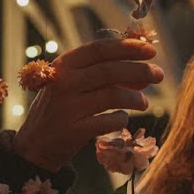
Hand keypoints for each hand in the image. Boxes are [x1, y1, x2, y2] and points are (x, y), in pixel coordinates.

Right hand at [11, 37, 162, 171]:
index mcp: (64, 65)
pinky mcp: (73, 131)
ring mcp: (67, 107)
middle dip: (139, 71)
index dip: (127, 48)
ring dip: (134, 98)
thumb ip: (105, 76)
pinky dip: (121, 119)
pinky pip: (108, 121)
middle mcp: (64, 82)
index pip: (100, 50)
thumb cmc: (60, 110)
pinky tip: (122, 120)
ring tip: (144, 103)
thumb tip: (144, 70)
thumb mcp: (75, 86)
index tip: (151, 50)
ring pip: (112, 96)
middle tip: (159, 74)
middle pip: (109, 71)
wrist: (34, 145)